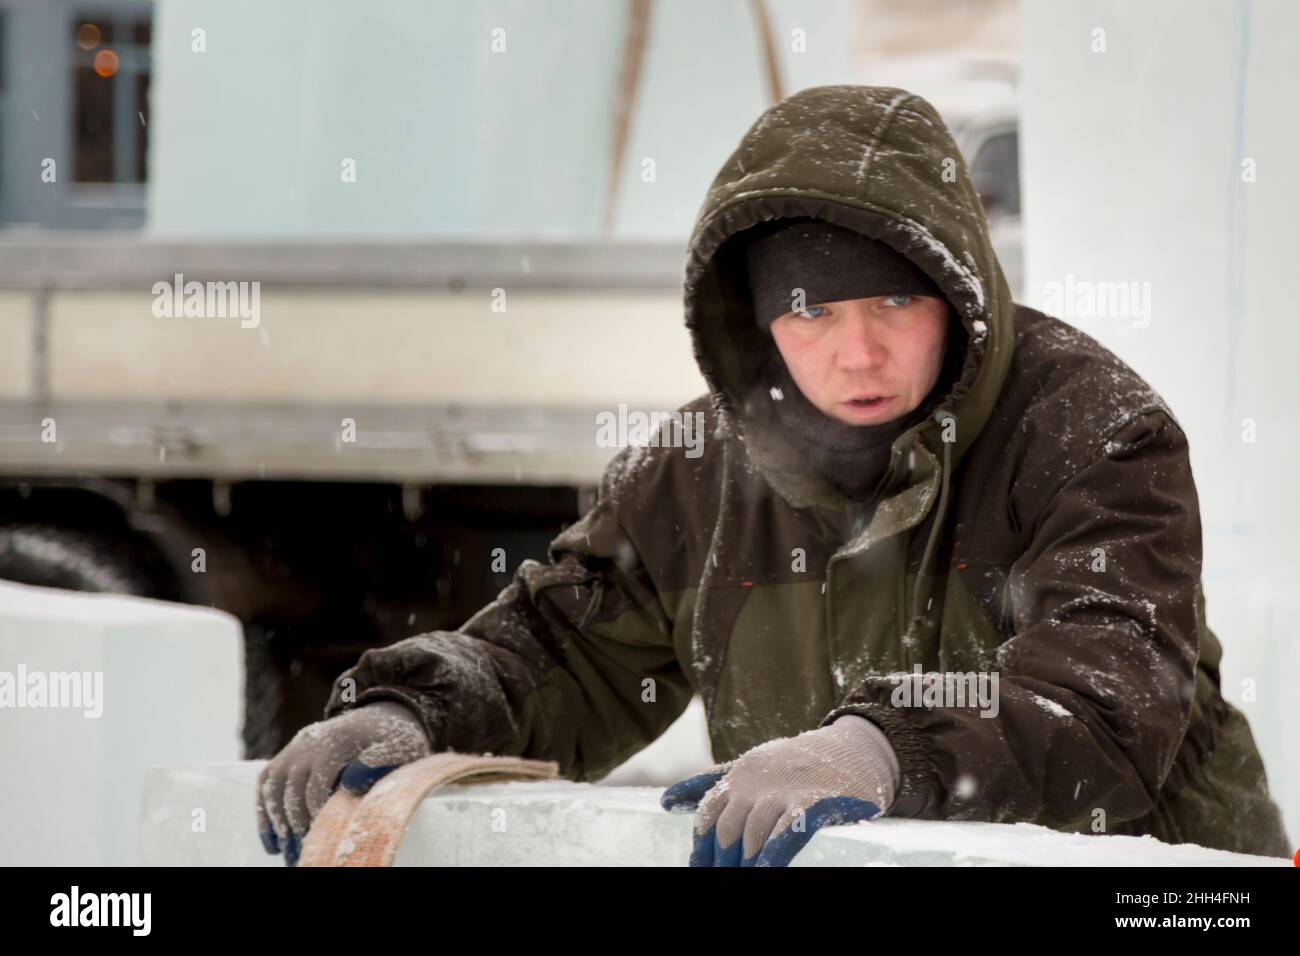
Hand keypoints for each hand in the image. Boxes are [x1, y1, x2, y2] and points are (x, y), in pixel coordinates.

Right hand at [256, 700, 430, 865]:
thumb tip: (350, 784)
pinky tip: (273, 841)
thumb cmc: (393, 740)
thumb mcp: (400, 747)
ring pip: (272, 787)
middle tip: (301, 855)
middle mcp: (309, 742)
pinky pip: (266, 783)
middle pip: (291, 789)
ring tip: (284, 853)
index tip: (321, 840)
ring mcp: (295, 747)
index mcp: (336, 741)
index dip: (316, 816)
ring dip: (276, 823)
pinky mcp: (287, 755)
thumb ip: (381, 762)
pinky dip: (265, 812)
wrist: (378, 717)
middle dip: (294, 826)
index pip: (316, 785)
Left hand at [660, 715, 898, 866]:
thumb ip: (710, 786)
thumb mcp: (748, 770)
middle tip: (719, 877)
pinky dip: (776, 851)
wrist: (851, 750)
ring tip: (741, 878)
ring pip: (755, 832)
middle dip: (722, 860)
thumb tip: (664, 802)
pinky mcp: (817, 800)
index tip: (698, 869)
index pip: (708, 814)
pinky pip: (791, 829)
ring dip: (745, 862)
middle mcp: (757, 782)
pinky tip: (767, 869)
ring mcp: (787, 790)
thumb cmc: (793, 766)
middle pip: (729, 829)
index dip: (702, 846)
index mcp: (739, 776)